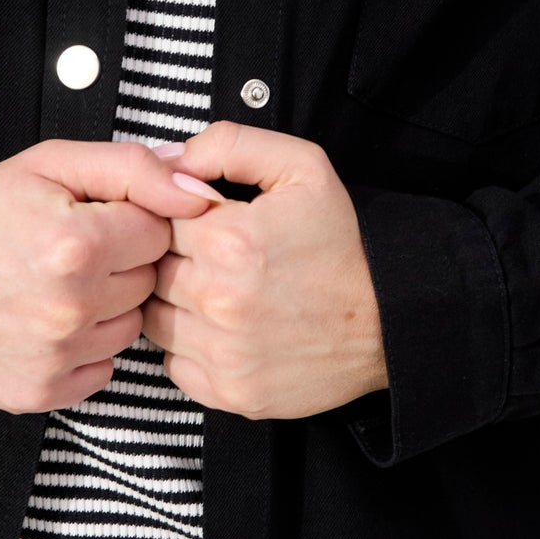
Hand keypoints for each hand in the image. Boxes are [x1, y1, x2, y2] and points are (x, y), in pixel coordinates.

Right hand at [0, 139, 215, 413]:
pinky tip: (48, 322)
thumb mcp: (51, 164)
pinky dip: (84, 349)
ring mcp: (56, 354)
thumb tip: (199, 193)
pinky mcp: (40, 391)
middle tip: (72, 251)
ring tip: (58, 285)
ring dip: (106, 307)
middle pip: (148, 282)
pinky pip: (101, 370)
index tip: (95, 218)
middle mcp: (72, 306)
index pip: (161, 232)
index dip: (131, 220)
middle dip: (121, 262)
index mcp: (79, 243)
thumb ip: (133, 168)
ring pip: (130, 328)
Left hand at [138, 121, 389, 421]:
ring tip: (217, 291)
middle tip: (213, 257)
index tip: (203, 223)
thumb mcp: (300, 167)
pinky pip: (174, 364)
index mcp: (229, 240)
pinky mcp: (230, 393)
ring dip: (176, 303)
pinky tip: (223, 328)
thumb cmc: (342, 243)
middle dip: (174, 259)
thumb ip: (229, 146)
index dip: (176, 217)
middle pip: (150, 270)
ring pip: (154, 319)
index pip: (156, 219)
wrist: (389, 319)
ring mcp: (223, 353)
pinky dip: (189, 346)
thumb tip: (170, 160)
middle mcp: (219, 300)